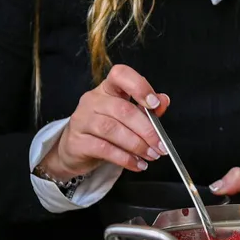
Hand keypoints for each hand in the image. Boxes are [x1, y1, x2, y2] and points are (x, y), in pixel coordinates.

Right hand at [41, 66, 171, 179]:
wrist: (75, 150)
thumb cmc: (104, 130)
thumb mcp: (127, 117)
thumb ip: (147, 109)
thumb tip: (164, 100)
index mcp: (108, 88)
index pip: (120, 75)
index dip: (139, 86)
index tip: (155, 104)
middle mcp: (93, 100)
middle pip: (123, 109)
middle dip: (147, 130)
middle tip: (161, 145)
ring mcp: (82, 119)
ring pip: (112, 129)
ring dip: (137, 145)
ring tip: (151, 155)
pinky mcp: (78, 141)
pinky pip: (104, 149)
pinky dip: (125, 158)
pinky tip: (137, 164)